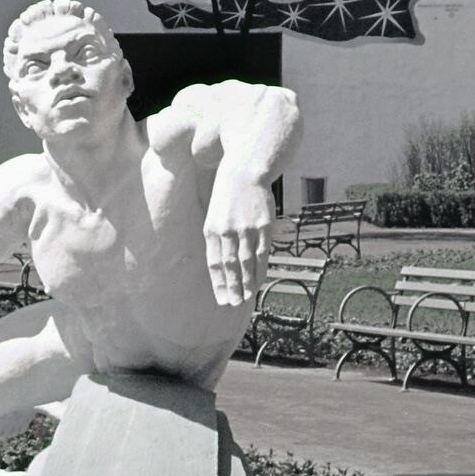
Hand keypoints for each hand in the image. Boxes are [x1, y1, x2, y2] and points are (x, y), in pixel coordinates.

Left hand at [204, 169, 272, 305]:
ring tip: (246, 298)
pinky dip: (260, 268)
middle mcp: (227, 230)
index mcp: (211, 230)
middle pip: (229, 265)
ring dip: (246, 282)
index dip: (219, 284)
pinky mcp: (263, 225)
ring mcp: (246, 228)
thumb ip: (218, 239)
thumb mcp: (215, 215)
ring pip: (246, 262)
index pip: (214, 263)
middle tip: (234, 305)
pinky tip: (259, 280)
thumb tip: (223, 267)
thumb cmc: (228, 195)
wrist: (245, 170)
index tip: (222, 300)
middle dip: (232, 288)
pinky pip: (262, 252)